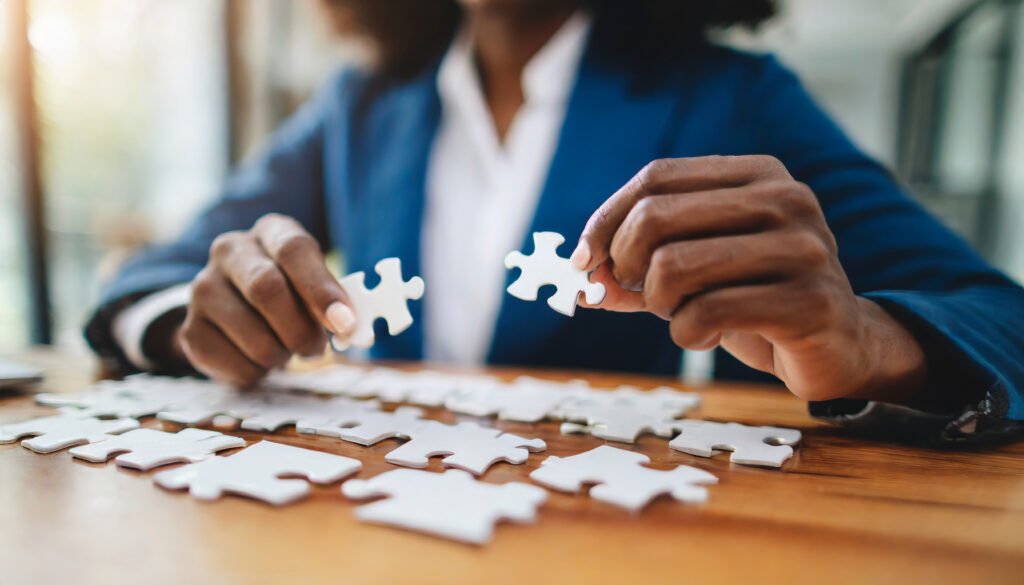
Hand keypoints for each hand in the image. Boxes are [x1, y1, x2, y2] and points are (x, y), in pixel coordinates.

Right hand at [175, 214, 355, 385]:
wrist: (234, 308)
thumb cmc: (290, 291)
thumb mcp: (313, 282)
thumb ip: (332, 298)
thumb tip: (347, 325)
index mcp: (270, 231)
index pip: (293, 250)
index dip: (322, 290)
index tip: (345, 323)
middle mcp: (230, 251)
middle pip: (266, 289)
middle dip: (301, 329)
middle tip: (316, 348)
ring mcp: (203, 289)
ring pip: (254, 336)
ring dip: (281, 355)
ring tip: (284, 349)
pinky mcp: (191, 330)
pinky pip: (236, 364)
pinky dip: (260, 372)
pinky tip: (259, 359)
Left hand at [571, 155, 926, 402]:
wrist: (837, 345)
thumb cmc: (755, 298)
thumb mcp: (692, 273)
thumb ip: (634, 268)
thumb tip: (574, 275)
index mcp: (757, 174)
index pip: (655, 177)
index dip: (606, 220)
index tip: (583, 260)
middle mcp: (785, 199)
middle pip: (655, 216)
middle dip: (626, 264)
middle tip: (640, 293)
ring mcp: (803, 248)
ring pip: (674, 265)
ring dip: (658, 303)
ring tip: (680, 315)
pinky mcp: (808, 301)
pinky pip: (706, 313)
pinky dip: (686, 333)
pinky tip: (704, 337)